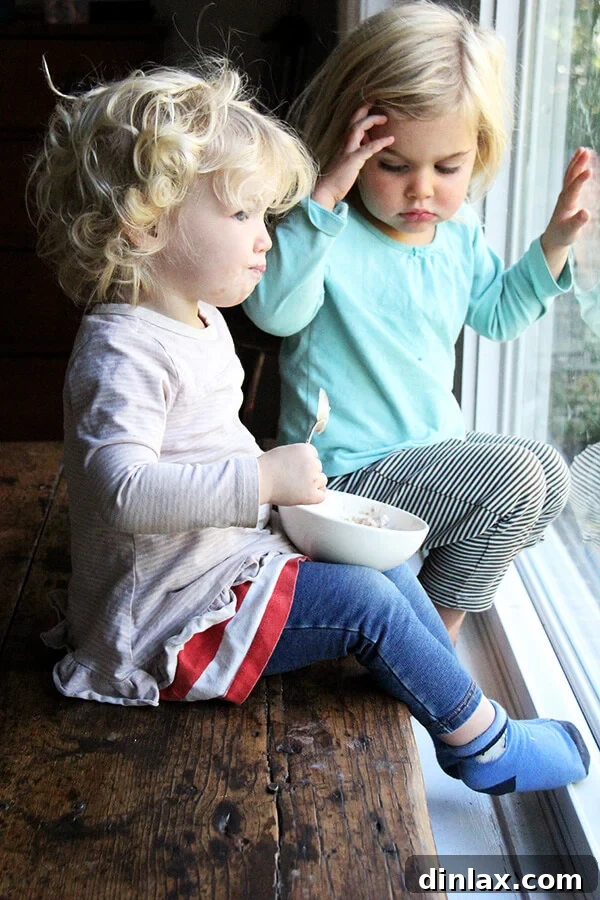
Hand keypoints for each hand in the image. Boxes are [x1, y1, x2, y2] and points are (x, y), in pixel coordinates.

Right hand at [257, 444, 326, 505]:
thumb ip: (298, 456)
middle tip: (294, 479)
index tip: (296, 469)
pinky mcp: (312, 494)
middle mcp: (313, 462)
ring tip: (297, 487)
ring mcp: (313, 479)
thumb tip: (305, 464)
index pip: (314, 456)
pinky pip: (322, 495)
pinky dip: (316, 496)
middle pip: (318, 468)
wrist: (259, 481)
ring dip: (313, 484)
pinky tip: (305, 495)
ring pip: (322, 481)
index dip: (305, 463)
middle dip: (309, 473)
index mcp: (306, 449)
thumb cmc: (266, 467)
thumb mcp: (284, 452)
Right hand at [311, 105, 394, 210]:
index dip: (361, 115)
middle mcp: (344, 144)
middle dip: (365, 109)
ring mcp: (348, 151)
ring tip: (385, 118)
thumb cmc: (335, 181)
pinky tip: (390, 139)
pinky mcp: (353, 160)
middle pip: (354, 120)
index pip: (352, 125)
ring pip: (359, 128)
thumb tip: (364, 155)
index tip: (371, 109)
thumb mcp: (346, 166)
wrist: (325, 191)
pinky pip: (368, 148)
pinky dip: (380, 142)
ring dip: (372, 120)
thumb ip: (354, 157)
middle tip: (377, 102)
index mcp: (343, 145)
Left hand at [541, 147, 592, 279]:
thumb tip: (586, 213)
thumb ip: (578, 222)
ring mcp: (565, 194)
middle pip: (570, 177)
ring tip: (583, 149)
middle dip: (578, 164)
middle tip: (585, 151)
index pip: (573, 189)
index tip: (589, 171)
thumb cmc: (563, 235)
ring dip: (576, 162)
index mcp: (566, 204)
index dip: (581, 180)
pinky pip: (571, 177)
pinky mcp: (568, 194)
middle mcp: (564, 196)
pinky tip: (581, 159)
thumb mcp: (571, 232)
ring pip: (570, 175)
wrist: (554, 237)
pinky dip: (576, 167)